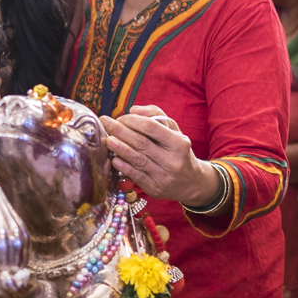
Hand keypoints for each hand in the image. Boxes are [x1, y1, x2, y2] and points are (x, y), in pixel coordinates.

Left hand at [99, 105, 219, 205]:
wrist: (191, 183)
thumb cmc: (177, 152)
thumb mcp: (174, 132)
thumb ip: (156, 116)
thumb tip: (134, 110)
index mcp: (178, 143)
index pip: (152, 127)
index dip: (133, 120)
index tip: (121, 117)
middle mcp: (172, 160)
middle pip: (141, 142)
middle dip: (121, 131)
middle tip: (105, 122)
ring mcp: (163, 176)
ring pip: (137, 159)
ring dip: (119, 148)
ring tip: (107, 139)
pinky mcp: (154, 188)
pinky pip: (136, 176)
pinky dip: (123, 167)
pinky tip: (114, 159)